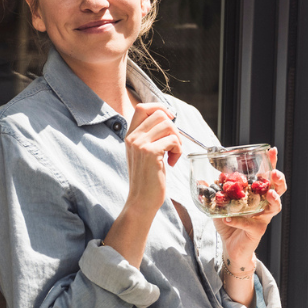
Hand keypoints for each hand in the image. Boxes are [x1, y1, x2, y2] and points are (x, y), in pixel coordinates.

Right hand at [123, 103, 182, 219]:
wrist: (141, 200)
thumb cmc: (147, 178)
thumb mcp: (143, 153)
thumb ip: (149, 136)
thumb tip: (168, 119)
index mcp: (129, 135)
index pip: (142, 107)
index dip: (159, 108)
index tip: (169, 120)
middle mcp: (132, 137)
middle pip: (159, 114)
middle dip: (173, 128)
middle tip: (173, 145)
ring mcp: (140, 144)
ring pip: (168, 125)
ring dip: (177, 140)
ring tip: (173, 155)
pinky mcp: (150, 153)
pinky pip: (173, 140)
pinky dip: (178, 150)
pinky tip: (172, 162)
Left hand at [217, 146, 287, 265]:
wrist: (230, 246)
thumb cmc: (229, 222)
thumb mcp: (219, 205)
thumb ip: (212, 193)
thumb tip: (202, 181)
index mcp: (256, 194)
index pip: (266, 176)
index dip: (271, 163)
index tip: (271, 151)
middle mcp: (264, 205)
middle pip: (279, 190)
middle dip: (278, 180)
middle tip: (274, 173)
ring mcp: (262, 218)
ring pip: (274, 207)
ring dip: (272, 199)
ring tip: (268, 193)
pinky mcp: (257, 231)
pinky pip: (249, 224)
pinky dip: (238, 220)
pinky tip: (228, 217)